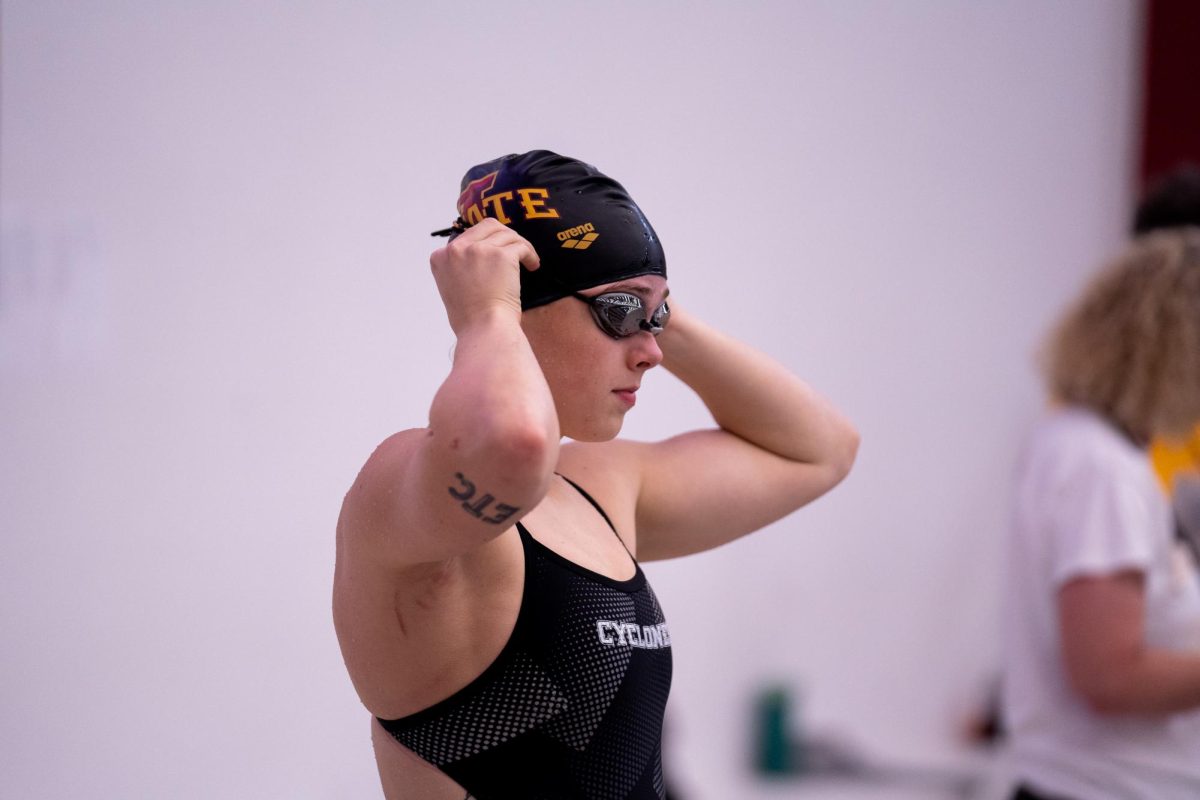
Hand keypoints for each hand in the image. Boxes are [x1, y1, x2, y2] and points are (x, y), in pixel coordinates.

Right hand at [429, 218, 539, 334]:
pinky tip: (533, 266)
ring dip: (520, 246)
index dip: (485, 243)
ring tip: (528, 262)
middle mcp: (457, 249)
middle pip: (488, 226)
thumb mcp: (451, 289)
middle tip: (515, 250)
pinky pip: (521, 246)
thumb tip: (478, 258)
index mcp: (440, 257)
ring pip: (508, 235)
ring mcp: (479, 250)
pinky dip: (530, 255)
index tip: (495, 256)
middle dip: (504, 236)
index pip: (466, 237)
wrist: (483, 330)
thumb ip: (458, 268)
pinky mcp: (501, 255)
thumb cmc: (471, 319)